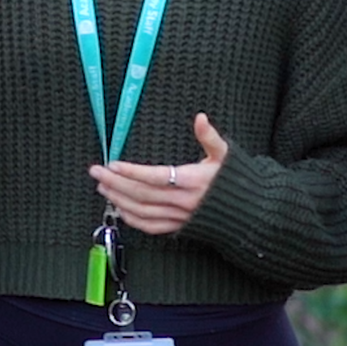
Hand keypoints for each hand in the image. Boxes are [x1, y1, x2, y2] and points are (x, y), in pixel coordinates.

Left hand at [91, 113, 228, 235]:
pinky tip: (119, 209)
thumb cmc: (236, 180)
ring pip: (142, 211)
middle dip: (116, 183)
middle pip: (141, 194)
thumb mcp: (225, 154)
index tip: (113, 164)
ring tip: (102, 187)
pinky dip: (132, 219)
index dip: (132, 172)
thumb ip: (209, 137)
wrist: (250, 211)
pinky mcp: (179, 228)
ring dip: (119, 200)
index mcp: (192, 181)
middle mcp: (184, 201)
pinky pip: (151, 226)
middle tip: (96, 172)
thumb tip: (200, 118)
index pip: (155, 177)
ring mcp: (180, 217)